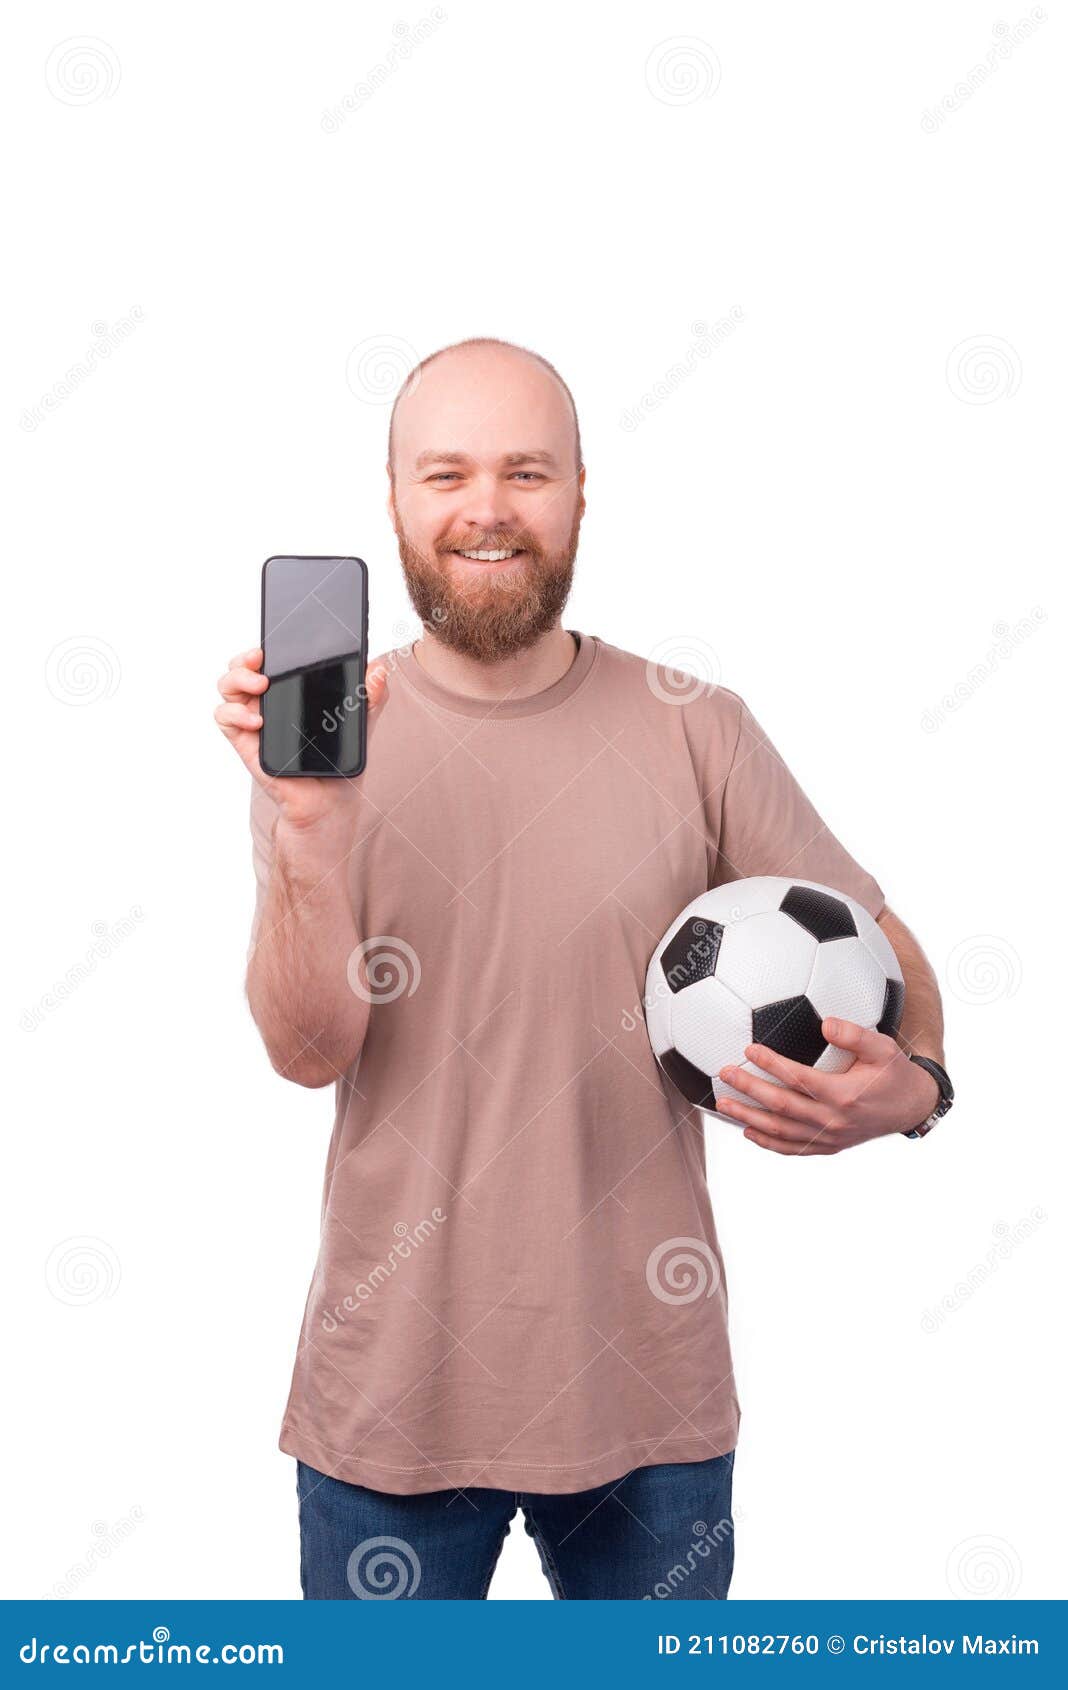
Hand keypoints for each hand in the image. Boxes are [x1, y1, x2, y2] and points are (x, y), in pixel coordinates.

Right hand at [214, 645, 387, 829]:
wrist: (329, 803)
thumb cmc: (338, 763)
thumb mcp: (361, 723)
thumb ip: (370, 696)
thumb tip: (379, 669)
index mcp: (293, 691)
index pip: (273, 660)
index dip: (268, 646)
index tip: (276, 641)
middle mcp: (269, 701)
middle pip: (243, 666)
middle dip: (245, 656)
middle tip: (261, 659)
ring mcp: (254, 720)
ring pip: (228, 686)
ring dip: (237, 677)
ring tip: (261, 685)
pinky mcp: (245, 741)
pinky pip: (224, 717)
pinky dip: (234, 713)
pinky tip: (257, 721)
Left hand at [713, 1018, 940, 1154]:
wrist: (911, 1107)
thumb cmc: (894, 1072)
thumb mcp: (883, 1047)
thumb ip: (855, 1034)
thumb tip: (826, 1023)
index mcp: (845, 1095)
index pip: (798, 1079)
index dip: (771, 1064)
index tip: (749, 1049)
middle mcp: (834, 1120)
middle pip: (782, 1106)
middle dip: (749, 1090)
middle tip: (725, 1074)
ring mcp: (830, 1137)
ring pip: (781, 1131)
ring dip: (749, 1117)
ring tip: (723, 1105)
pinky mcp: (828, 1147)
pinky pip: (792, 1148)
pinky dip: (768, 1142)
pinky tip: (748, 1131)